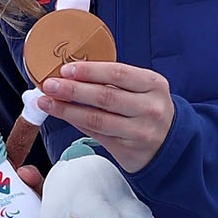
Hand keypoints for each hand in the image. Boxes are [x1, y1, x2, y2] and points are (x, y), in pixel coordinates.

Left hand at [36, 60, 175, 172]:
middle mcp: (150, 107)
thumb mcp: (143, 89)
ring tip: (47, 102)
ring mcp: (140, 130)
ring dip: (67, 110)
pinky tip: (62, 115)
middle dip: (72, 90)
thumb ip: (114, 81)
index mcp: (153, 85)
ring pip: (97, 118)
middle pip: (105, 96)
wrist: (170, 144)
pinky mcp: (128, 149)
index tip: (65, 69)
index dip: (89, 71)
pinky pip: (96, 133)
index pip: (118, 73)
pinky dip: (76, 123)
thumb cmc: (148, 109)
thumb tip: (71, 73)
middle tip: (49, 85)